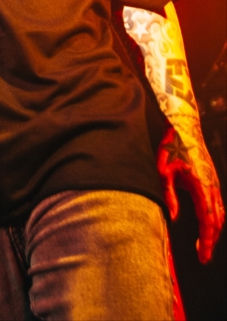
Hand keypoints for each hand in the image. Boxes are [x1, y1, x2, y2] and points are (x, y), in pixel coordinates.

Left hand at [157, 125, 224, 262]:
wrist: (183, 126)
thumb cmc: (171, 147)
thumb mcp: (164, 171)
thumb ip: (169, 195)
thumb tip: (173, 219)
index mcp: (201, 185)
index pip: (207, 220)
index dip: (206, 241)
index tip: (203, 256)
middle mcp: (212, 185)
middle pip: (217, 220)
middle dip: (211, 241)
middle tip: (203, 258)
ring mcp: (214, 181)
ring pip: (220, 212)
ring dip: (214, 230)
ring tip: (205, 246)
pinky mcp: (212, 178)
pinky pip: (219, 203)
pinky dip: (216, 218)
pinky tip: (209, 224)